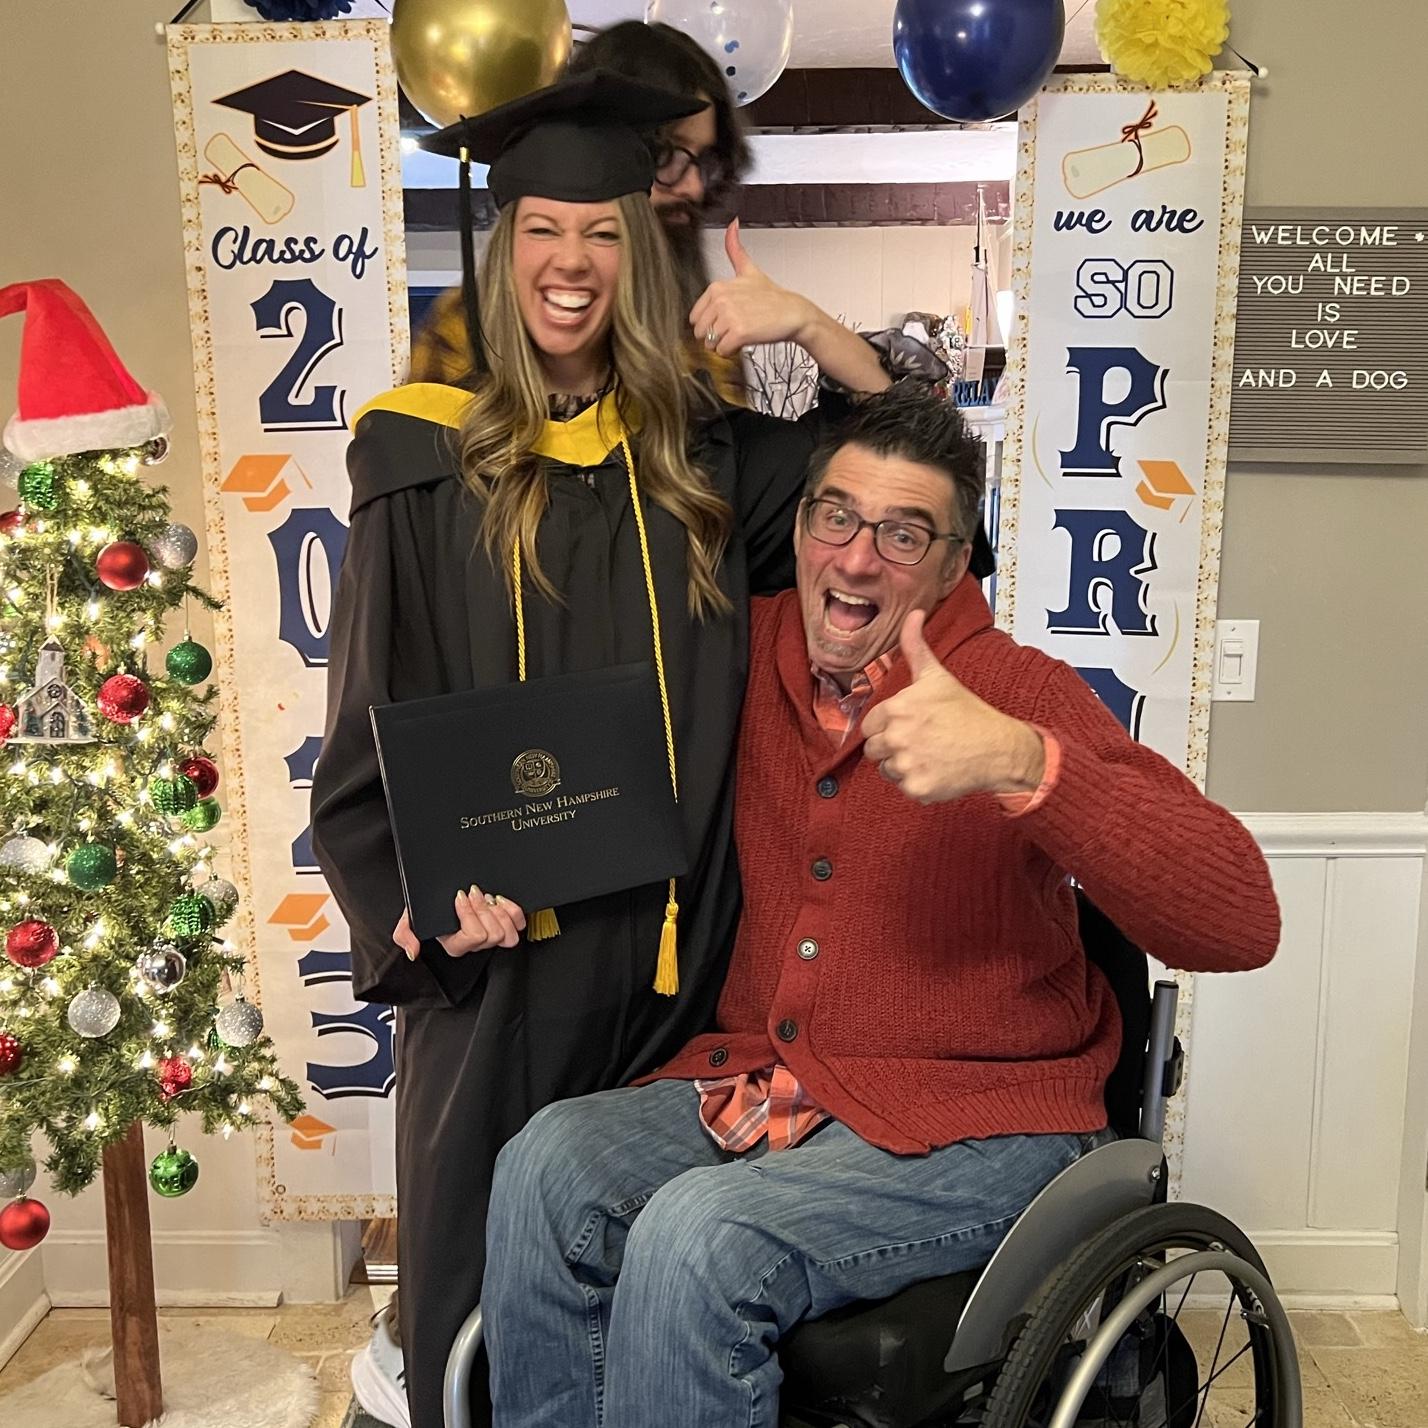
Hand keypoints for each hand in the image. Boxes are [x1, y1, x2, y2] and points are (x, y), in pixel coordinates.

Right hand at [392, 886, 526, 960]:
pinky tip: (500, 901)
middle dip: (484, 909)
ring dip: (500, 911)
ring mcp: (492, 934)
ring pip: (508, 934)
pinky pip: (519, 925)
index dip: (470, 915)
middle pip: (493, 935)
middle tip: (474, 893)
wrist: (437, 892)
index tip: (460, 896)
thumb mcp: (409, 917)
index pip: (473, 937)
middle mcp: (476, 943)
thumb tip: (413, 951)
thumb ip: (405, 935)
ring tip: (487, 897)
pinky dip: (514, 911)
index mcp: (455, 944)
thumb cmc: (426, 905)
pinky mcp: (505, 924)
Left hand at [689, 219, 816, 356]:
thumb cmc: (771, 297)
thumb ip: (735, 249)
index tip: (727, 319)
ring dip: (724, 344)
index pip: (695, 318)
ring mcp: (729, 315)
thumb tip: (732, 223)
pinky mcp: (739, 332)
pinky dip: (732, 351)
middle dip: (715, 336)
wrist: (793, 312)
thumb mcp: (749, 270)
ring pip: (710, 343)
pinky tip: (744, 341)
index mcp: (717, 287)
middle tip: (734, 328)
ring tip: (740, 333)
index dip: (710, 323)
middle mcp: (720, 299)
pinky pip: (722, 351)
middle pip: (700, 332)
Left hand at [861, 611, 1045, 804]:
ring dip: (903, 765)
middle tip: (923, 740)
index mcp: (895, 709)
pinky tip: (938, 769)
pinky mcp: (917, 789)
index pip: (869, 726)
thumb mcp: (937, 676)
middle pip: (874, 750)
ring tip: (931, 754)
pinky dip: (918, 783)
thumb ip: (915, 646)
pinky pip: (903, 788)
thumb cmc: (966, 711)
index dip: (888, 726)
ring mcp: (906, 765)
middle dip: (893, 746)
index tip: (911, 725)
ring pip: (887, 770)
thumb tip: (913, 614)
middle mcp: (896, 738)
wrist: (998, 748)